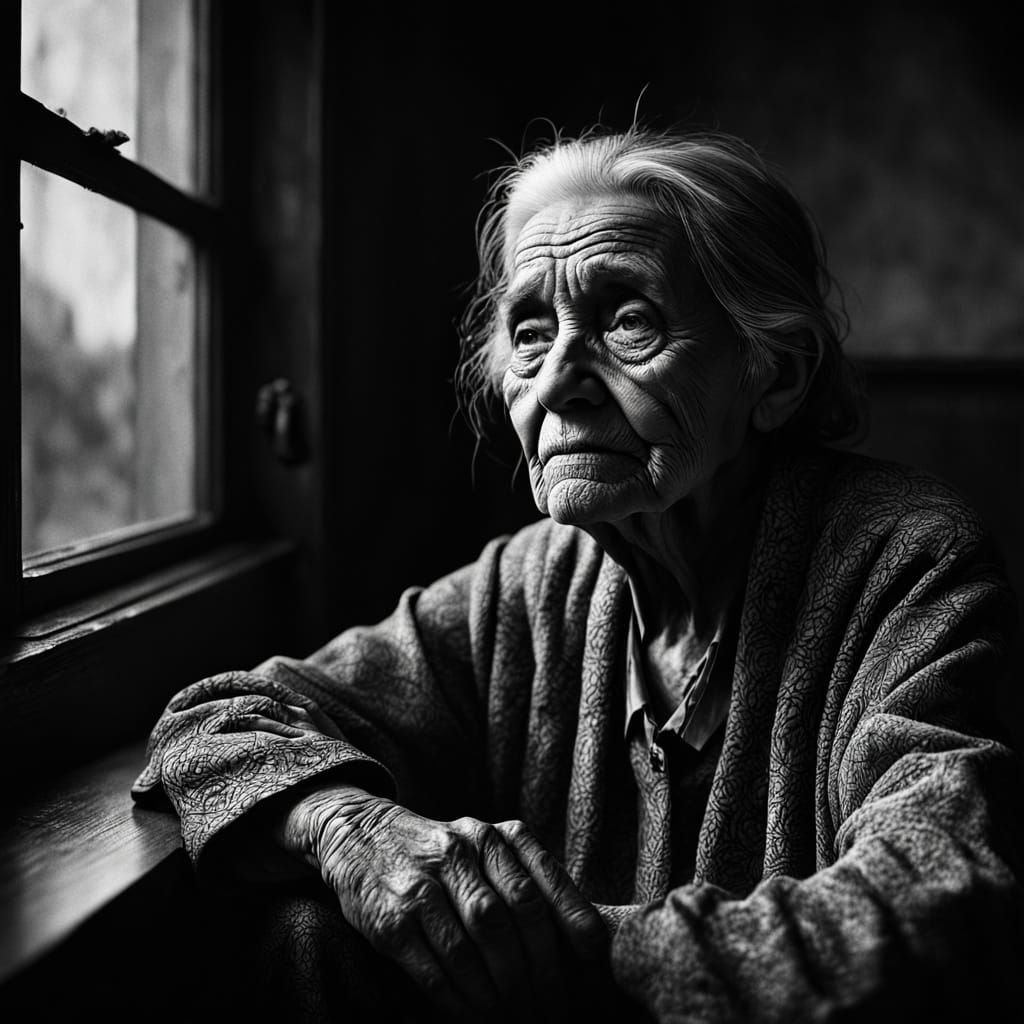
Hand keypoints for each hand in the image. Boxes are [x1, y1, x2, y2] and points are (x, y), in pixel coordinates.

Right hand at [285, 785, 607, 1021]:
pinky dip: (457, 1000)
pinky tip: (471, 1012)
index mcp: (493, 836)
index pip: (542, 882)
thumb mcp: (485, 846)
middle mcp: (460, 851)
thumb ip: (526, 876)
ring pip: (471, 949)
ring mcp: (422, 884)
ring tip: (512, 1014)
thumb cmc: (442, 853)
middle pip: (508, 920)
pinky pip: (433, 970)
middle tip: (550, 1006)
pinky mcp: (391, 917)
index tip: (590, 961)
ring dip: (497, 993)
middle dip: (536, 972)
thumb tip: (579, 936)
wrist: (360, 834)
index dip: (571, 924)